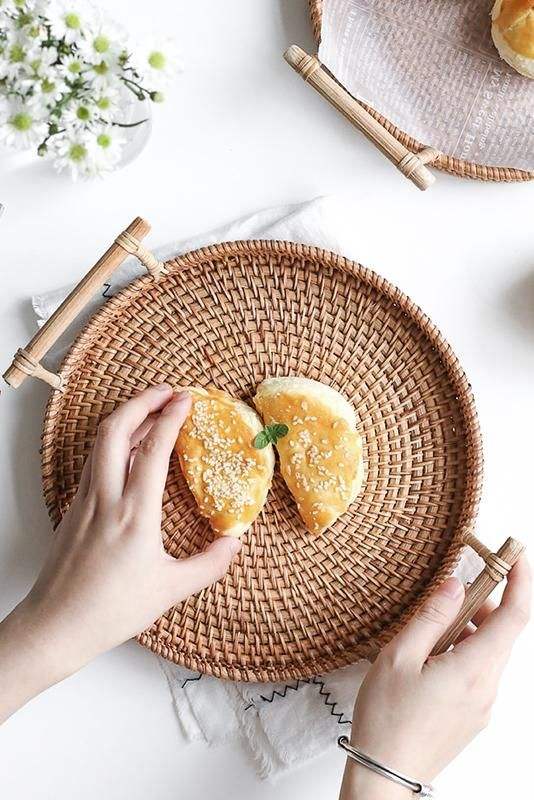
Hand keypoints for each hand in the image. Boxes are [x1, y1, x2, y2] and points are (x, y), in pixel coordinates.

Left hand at [0, 384, 240, 722]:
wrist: (56, 625)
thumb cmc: (112, 610)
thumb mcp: (170, 590)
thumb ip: (209, 564)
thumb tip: (235, 542)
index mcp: (134, 514)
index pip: (153, 450)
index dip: (171, 418)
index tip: (187, 400)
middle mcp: (105, 498)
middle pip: (116, 429)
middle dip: (141, 401)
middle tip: (167, 391)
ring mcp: (84, 500)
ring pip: (100, 442)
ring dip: (126, 417)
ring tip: (151, 410)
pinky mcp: (73, 507)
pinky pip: (94, 460)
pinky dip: (113, 441)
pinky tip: (129, 447)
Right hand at [340, 557, 530, 798]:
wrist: (384, 775)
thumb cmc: (386, 718)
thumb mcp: (399, 657)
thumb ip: (431, 616)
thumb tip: (455, 584)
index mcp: (473, 670)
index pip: (515, 617)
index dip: (521, 581)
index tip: (516, 555)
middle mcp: (488, 688)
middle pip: (503, 632)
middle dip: (485, 603)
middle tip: (451, 589)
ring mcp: (483, 704)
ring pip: (489, 651)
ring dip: (470, 628)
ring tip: (429, 630)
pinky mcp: (473, 714)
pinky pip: (479, 671)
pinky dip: (463, 650)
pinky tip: (429, 656)